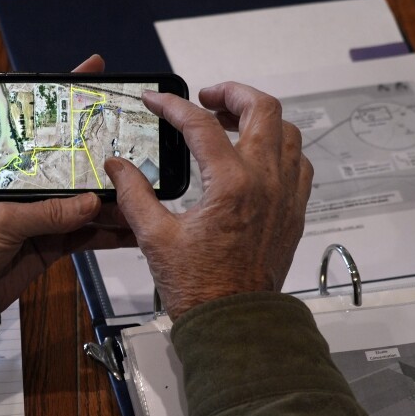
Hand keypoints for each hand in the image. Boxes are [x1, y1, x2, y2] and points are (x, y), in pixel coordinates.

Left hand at [0, 54, 134, 309]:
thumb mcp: (3, 220)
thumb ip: (47, 212)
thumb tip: (90, 202)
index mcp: (11, 169)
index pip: (43, 127)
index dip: (67, 101)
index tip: (93, 72)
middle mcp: (29, 188)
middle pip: (74, 166)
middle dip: (104, 158)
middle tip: (134, 146)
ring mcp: (43, 216)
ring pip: (87, 203)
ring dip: (114, 202)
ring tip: (142, 195)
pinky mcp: (52, 244)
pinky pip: (87, 235)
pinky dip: (108, 233)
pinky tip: (130, 229)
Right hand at [105, 82, 312, 318]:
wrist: (233, 323)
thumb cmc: (196, 285)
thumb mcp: (154, 237)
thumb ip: (134, 193)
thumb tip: (116, 165)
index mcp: (231, 185)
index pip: (202, 125)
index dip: (173, 106)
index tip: (154, 100)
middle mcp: (266, 182)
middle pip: (264, 110)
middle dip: (233, 93)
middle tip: (206, 97)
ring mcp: (286, 195)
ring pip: (288, 133)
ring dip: (259, 118)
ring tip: (229, 123)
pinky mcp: (294, 211)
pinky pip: (298, 164)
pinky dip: (279, 148)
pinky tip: (255, 157)